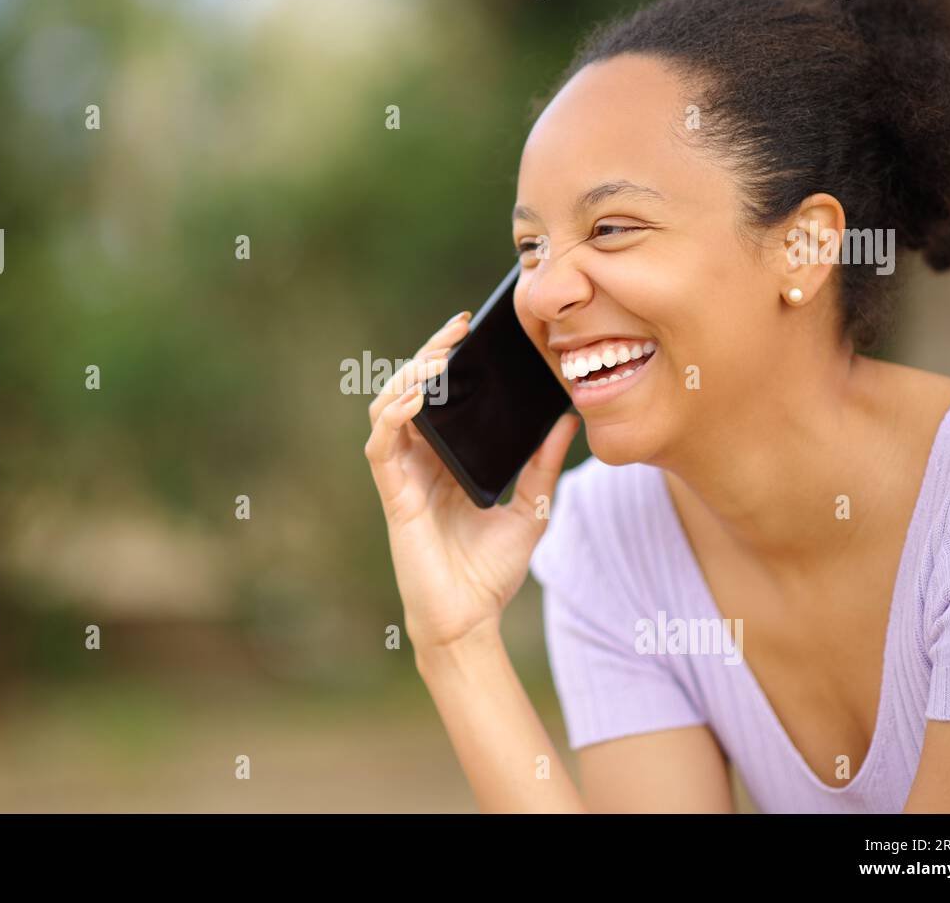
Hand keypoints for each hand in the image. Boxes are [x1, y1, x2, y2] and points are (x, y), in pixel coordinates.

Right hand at [364, 311, 581, 649]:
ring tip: (437, 357)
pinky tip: (415, 398)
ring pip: (387, 408)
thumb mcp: (533, 510)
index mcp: (446, 461)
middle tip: (456, 328)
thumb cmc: (491, 573)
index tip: (470, 330)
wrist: (470, 622)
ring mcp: (403, 477)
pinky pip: (381, 445)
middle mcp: (420, 463)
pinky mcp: (394, 496)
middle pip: (410, 391)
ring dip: (407, 377)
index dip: (447, 359)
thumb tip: (569, 420)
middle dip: (428, 354)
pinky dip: (393, 416)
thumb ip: (544, 466)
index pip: (438, 397)